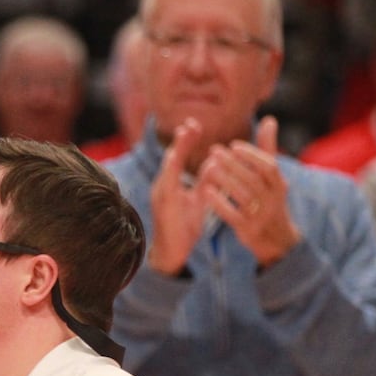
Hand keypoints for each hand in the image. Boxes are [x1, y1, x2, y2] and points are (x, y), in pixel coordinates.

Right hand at [146, 117, 208, 274]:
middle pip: (172, 158)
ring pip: (168, 167)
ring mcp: (161, 195)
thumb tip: (214, 162)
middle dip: (181, 140)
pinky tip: (174, 157)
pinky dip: (170, 168)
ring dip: (176, 149)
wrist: (171, 253)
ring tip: (184, 133)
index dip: (186, 141)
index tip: (195, 125)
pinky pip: (166, 182)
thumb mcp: (199, 201)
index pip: (179, 158)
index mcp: (172, 184)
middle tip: (191, 122)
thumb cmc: (183, 227)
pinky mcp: (162, 204)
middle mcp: (163, 186)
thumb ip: (205, 182)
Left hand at [196, 116, 299, 268]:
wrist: (276, 240)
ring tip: (208, 168)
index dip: (251, 155)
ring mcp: (260, 216)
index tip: (232, 145)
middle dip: (233, 164)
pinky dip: (220, 202)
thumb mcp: (273, 178)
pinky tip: (206, 191)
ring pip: (242, 196)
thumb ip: (268, 149)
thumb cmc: (271, 200)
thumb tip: (269, 119)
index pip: (268, 166)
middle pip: (253, 179)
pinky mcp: (248, 229)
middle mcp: (273, 200)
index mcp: (279, 185)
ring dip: (225, 180)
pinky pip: (232, 215)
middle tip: (213, 151)